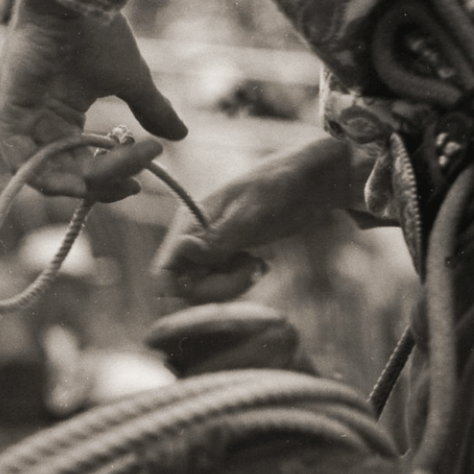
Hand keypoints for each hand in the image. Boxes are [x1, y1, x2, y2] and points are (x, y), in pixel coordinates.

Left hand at [0, 0, 187, 199]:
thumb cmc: (99, 32)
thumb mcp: (131, 80)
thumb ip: (151, 109)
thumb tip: (180, 134)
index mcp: (62, 116)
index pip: (81, 168)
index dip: (110, 181)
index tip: (142, 181)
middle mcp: (39, 122)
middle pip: (68, 177)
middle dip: (105, 182)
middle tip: (137, 176)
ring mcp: (20, 119)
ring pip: (48, 175)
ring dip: (87, 182)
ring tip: (122, 171)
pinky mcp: (6, 111)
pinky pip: (21, 161)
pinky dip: (51, 178)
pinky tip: (85, 179)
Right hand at [152, 136, 364, 301]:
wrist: (308, 182)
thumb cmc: (280, 187)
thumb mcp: (251, 214)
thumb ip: (217, 238)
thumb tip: (181, 251)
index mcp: (190, 222)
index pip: (164, 272)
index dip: (184, 291)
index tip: (220, 289)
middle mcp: (193, 236)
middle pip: (183, 286)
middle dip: (216, 290)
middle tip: (251, 271)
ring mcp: (209, 247)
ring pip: (202, 288)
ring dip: (230, 287)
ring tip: (257, 267)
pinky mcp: (227, 255)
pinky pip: (220, 283)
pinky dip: (238, 282)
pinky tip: (259, 266)